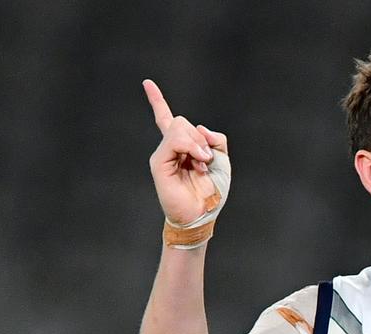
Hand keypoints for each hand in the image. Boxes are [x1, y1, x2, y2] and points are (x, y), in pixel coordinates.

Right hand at [142, 79, 228, 225]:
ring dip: (197, 144)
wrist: (203, 213)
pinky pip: (174, 141)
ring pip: (179, 127)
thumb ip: (216, 140)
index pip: (167, 119)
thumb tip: (200, 128)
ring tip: (202, 164)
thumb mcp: (223, 160)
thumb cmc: (212, 191)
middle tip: (206, 159)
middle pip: (181, 121)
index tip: (147, 83)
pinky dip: (191, 147)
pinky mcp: (159, 163)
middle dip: (200, 137)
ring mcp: (163, 155)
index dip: (157, 101)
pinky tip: (198, 162)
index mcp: (182, 146)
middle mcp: (169, 148)